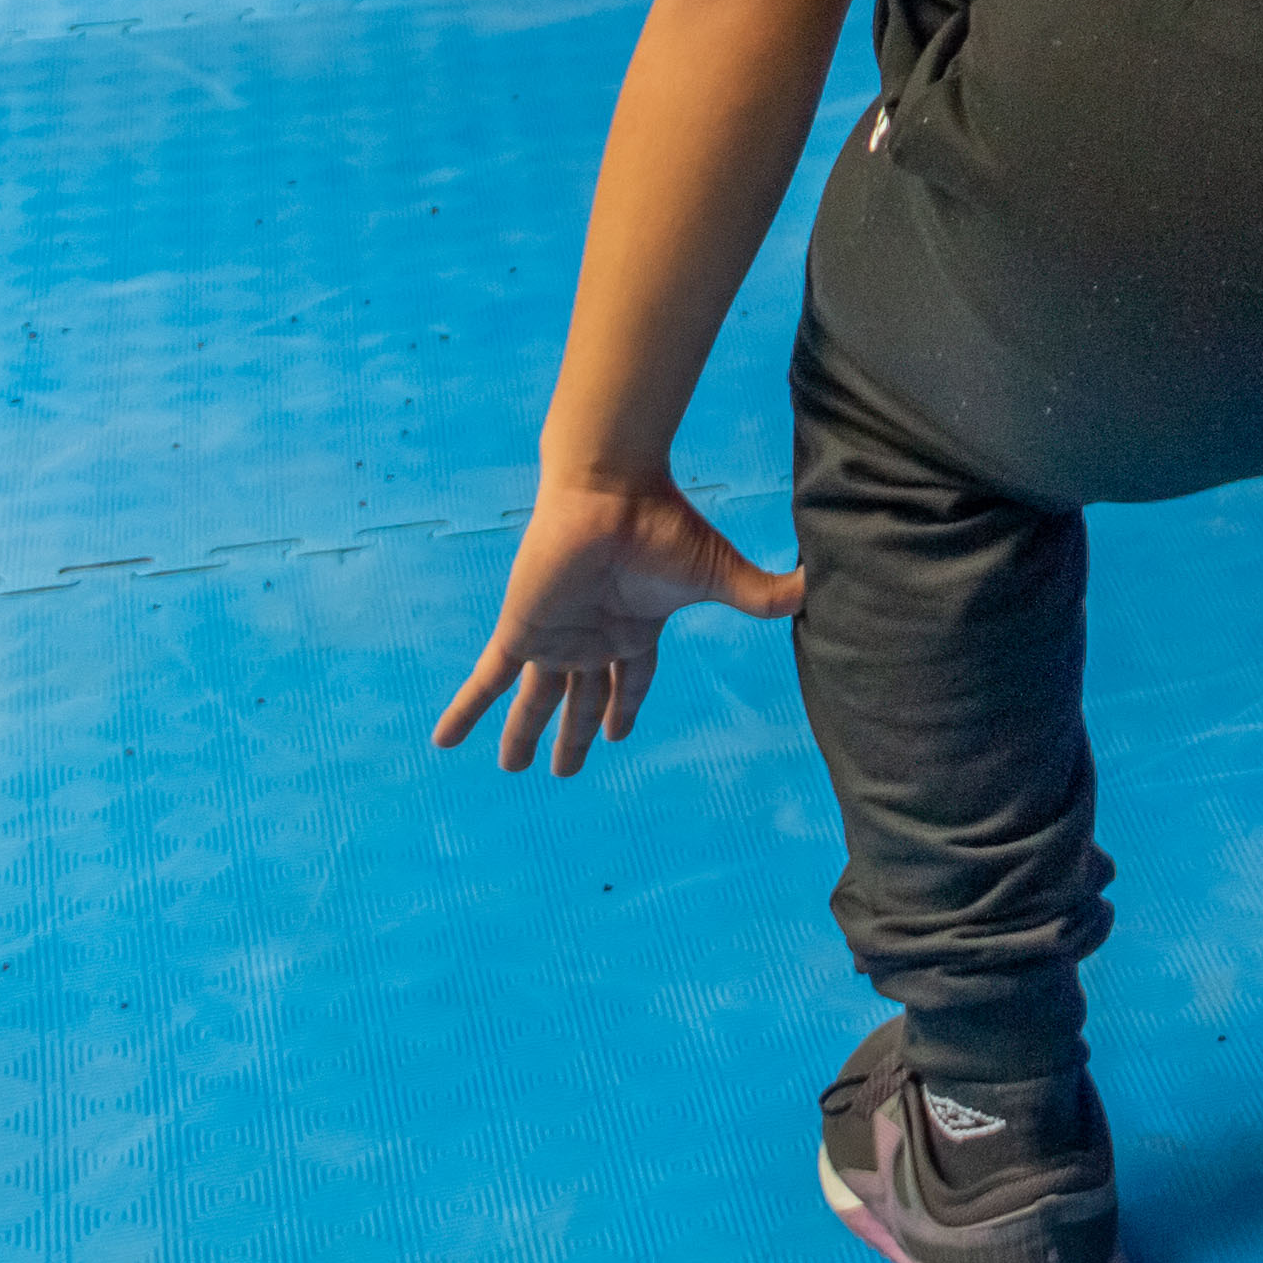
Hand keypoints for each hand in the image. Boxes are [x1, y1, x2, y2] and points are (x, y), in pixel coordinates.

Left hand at [429, 473, 802, 775]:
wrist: (611, 490)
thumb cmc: (665, 526)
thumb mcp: (719, 574)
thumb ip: (763, 594)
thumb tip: (820, 593)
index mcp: (636, 626)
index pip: (631, 678)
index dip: (625, 706)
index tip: (618, 735)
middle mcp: (593, 635)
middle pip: (581, 698)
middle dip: (574, 734)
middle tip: (565, 772)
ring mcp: (556, 636)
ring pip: (537, 699)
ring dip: (524, 735)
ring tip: (512, 769)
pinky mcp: (522, 631)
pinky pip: (488, 681)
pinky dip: (466, 711)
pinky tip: (442, 741)